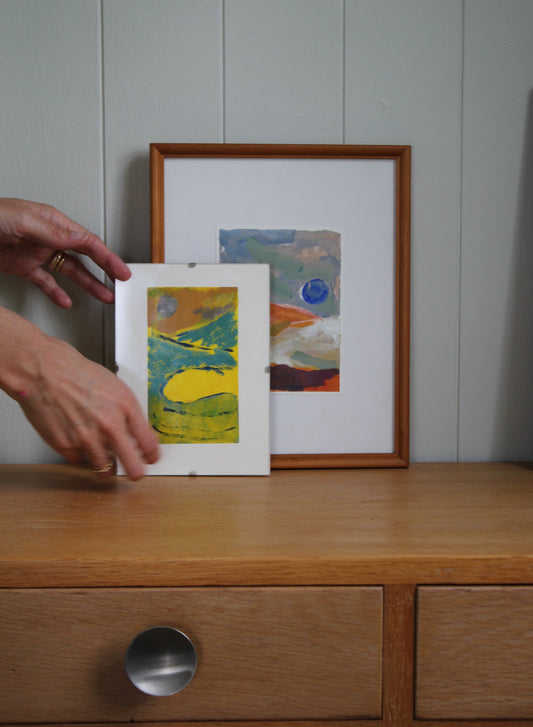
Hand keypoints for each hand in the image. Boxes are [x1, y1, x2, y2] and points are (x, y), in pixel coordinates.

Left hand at [0, 198, 130, 307]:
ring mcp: (36, 253)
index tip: (121, 271)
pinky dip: (57, 293)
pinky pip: (45, 282)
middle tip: (121, 284)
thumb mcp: (22, 220)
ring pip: (69, 271)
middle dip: (104, 271)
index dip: (107, 257)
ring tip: (103, 296)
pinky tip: (66, 302)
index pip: (87, 242)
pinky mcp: (22, 267)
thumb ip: (53, 231)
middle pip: (84, 256)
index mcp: (52, 222)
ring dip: (87, 285)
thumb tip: (81, 240)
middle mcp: (47, 237)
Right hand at [0, 307, 158, 479]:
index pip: (148, 442)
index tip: (151, 459)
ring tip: (106, 467)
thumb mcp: (113, 386)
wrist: (44, 371)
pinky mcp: (67, 445)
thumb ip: (125, 410)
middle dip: (136, 471)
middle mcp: (110, 425)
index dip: (152, 455)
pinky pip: (78, 460)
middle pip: (133, 463)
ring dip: (106, 469)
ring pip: (105, 467)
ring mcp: (88, 438)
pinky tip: (78, 446)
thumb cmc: (76, 373)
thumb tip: (134, 429)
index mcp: (125, 407)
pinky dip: (80, 456)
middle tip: (136, 474)